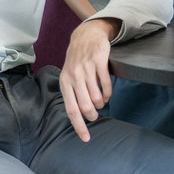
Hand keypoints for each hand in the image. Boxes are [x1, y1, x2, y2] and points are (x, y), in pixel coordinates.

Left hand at [60, 18, 119, 140]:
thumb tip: (80, 116)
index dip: (79, 126)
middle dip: (92, 115)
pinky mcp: (99, 61)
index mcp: (65, 82)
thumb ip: (73, 93)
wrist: (85, 35)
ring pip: (96, 96)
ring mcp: (86, 68)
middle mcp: (74, 76)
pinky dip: (108, 93)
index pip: (71, 110)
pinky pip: (106, 84)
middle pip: (84, 106)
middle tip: (95, 115)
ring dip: (101, 103)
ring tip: (101, 102)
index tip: (86, 138)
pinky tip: (107, 94)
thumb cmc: (77, 61)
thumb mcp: (69, 76)